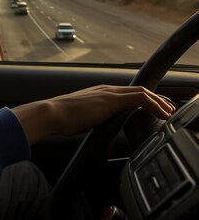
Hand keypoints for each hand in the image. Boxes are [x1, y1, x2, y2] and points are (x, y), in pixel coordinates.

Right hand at [12, 85, 175, 144]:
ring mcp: (108, 93)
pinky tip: (161, 114)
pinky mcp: (111, 99)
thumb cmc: (60, 119)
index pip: (126, 93)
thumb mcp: (79, 118)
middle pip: (138, 90)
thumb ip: (90, 119)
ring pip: (142, 92)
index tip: (152, 109)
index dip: (143, 99)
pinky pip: (139, 98)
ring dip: (158, 101)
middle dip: (155, 99)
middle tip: (167, 109)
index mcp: (97, 93)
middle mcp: (105, 89)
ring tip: (168, 112)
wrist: (51, 114)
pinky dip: (154, 104)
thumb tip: (91, 129)